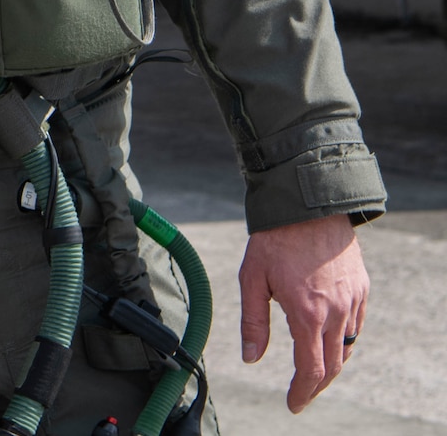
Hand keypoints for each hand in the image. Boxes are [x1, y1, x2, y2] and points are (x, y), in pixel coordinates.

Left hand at [240, 213, 369, 412]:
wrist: (309, 206)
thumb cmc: (275, 240)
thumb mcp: (252, 279)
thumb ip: (253, 322)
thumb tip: (251, 358)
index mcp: (307, 313)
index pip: (311, 369)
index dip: (302, 392)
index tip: (293, 405)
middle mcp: (335, 312)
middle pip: (333, 365)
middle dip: (317, 385)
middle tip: (302, 394)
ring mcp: (352, 300)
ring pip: (347, 346)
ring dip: (331, 364)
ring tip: (313, 371)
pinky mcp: (361, 288)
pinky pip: (356, 325)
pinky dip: (344, 340)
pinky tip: (329, 340)